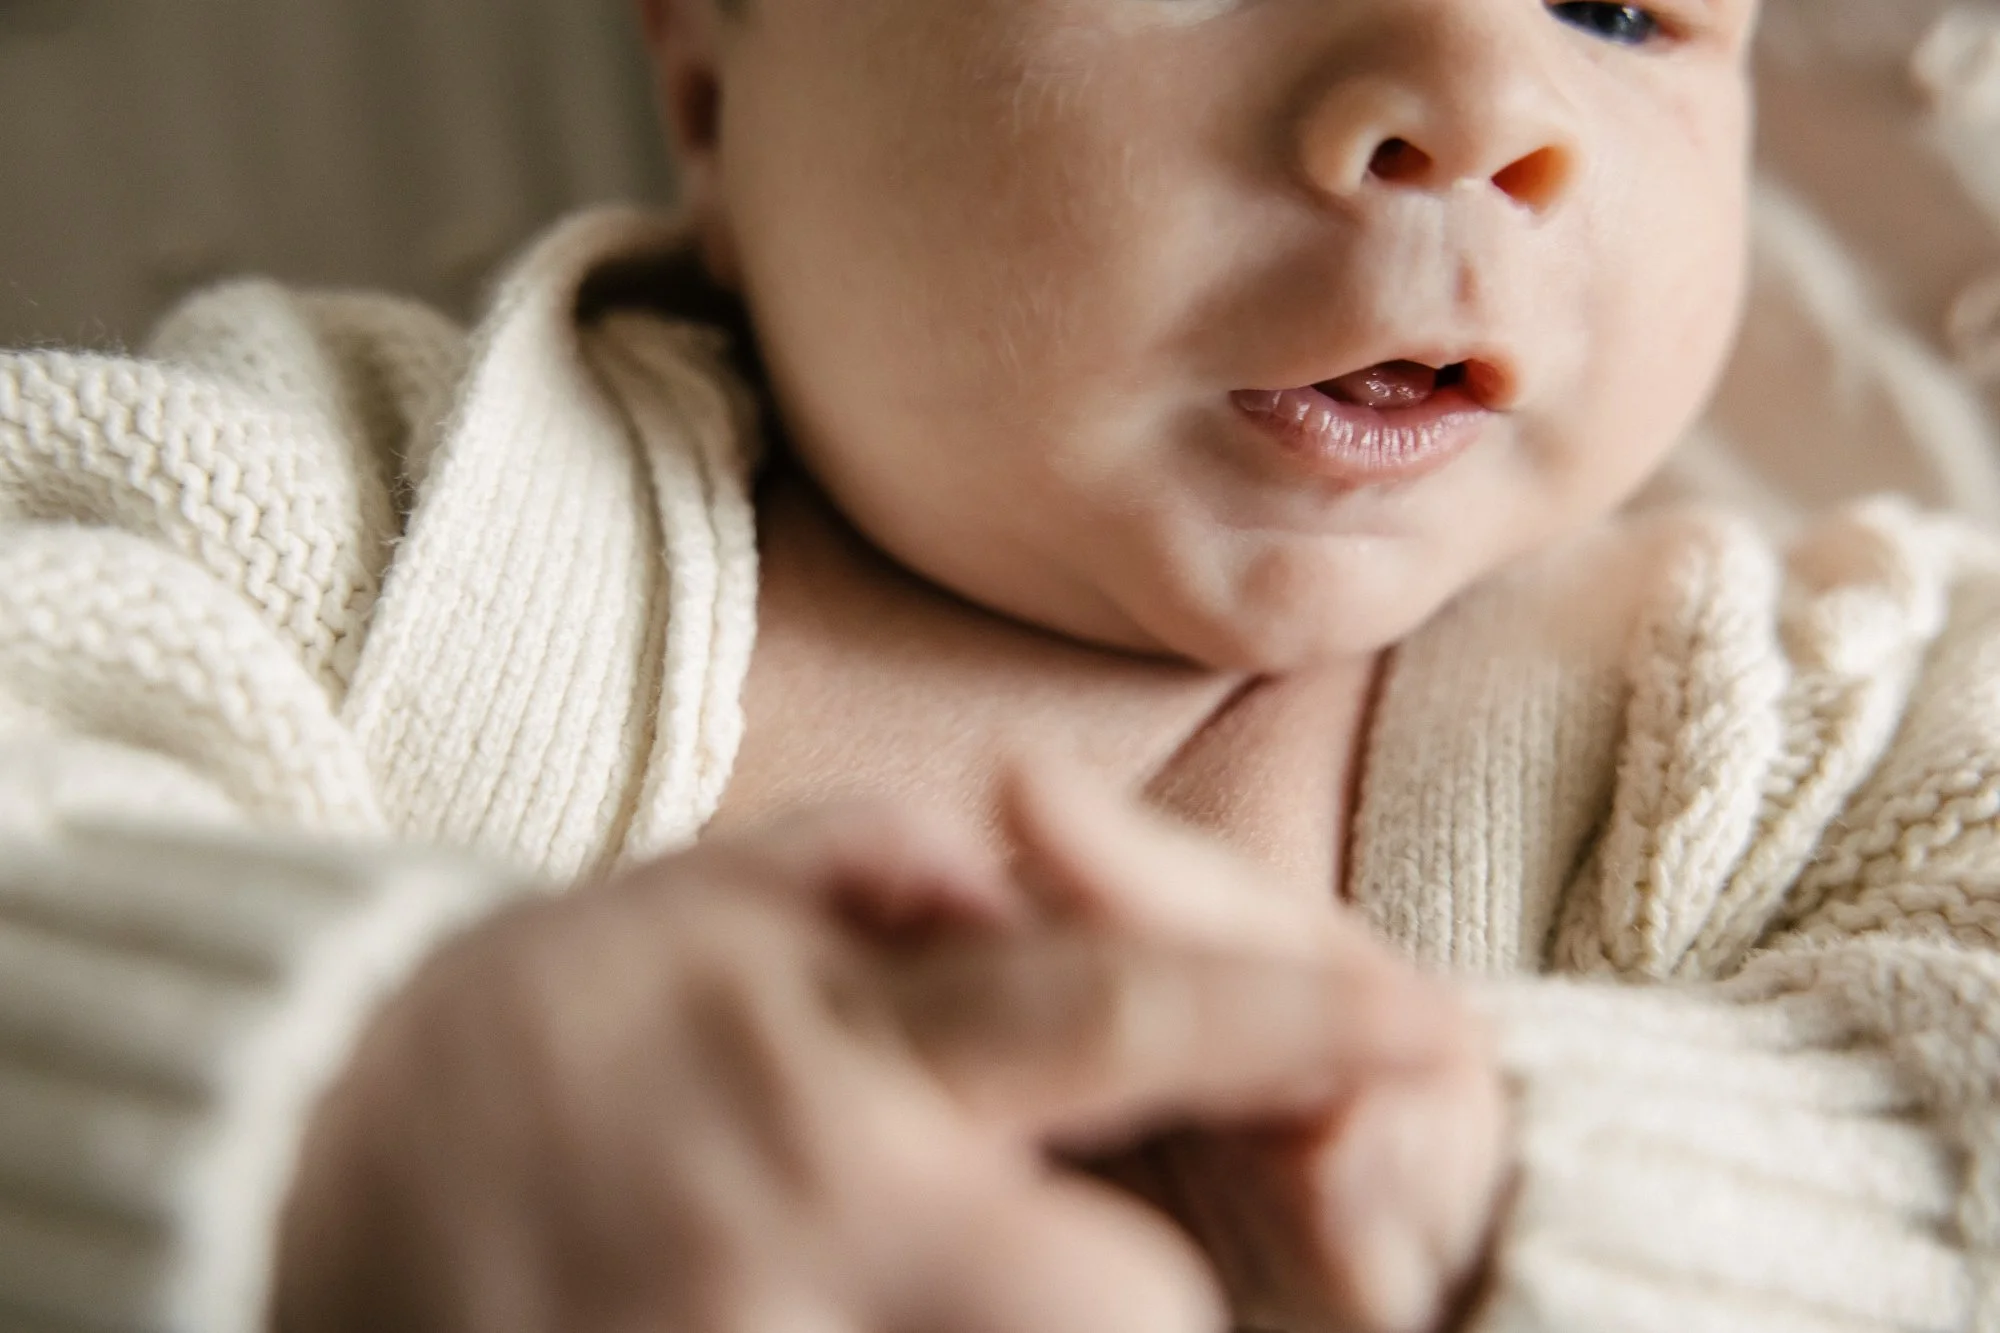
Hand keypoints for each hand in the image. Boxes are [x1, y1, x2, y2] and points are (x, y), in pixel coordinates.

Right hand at [273, 796, 1458, 1332]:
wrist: (302, 1164)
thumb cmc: (536, 1012)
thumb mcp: (706, 889)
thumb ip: (882, 868)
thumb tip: (1018, 864)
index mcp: (845, 1057)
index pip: (1119, 1020)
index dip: (1292, 1020)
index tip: (1427, 1027)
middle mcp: (827, 1223)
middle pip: (1136, 1304)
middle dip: (1184, 1278)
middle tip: (1158, 1219)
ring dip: (1064, 1316)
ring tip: (999, 1246)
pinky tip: (872, 1298)